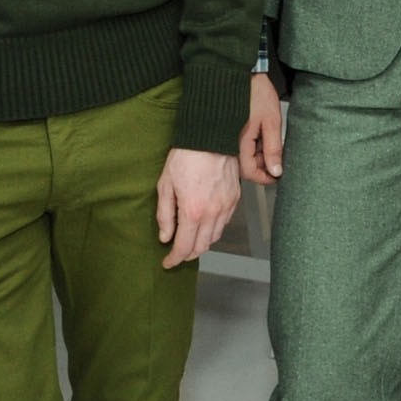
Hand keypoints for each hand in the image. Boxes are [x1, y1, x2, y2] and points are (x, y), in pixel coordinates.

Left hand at [156, 148, 241, 266]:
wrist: (210, 138)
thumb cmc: (185, 158)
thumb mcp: (165, 185)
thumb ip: (165, 215)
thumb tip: (166, 237)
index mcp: (193, 212)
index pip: (184, 246)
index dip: (175, 259)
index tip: (168, 262)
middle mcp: (213, 213)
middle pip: (202, 247)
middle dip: (188, 254)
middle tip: (177, 254)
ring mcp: (226, 207)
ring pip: (215, 237)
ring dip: (202, 243)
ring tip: (190, 240)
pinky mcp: (235, 199)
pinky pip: (224, 223)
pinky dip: (214, 230)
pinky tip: (204, 225)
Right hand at [237, 72, 283, 182]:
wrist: (238, 73)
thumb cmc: (254, 92)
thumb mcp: (271, 121)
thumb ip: (274, 148)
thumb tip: (276, 169)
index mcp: (239, 143)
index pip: (250, 172)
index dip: (265, 177)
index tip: (277, 176)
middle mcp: (229, 143)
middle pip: (246, 166)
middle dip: (263, 164)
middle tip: (276, 153)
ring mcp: (227, 136)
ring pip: (243, 157)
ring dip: (258, 153)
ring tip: (268, 137)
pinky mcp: (227, 130)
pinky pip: (238, 146)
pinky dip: (251, 144)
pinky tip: (259, 133)